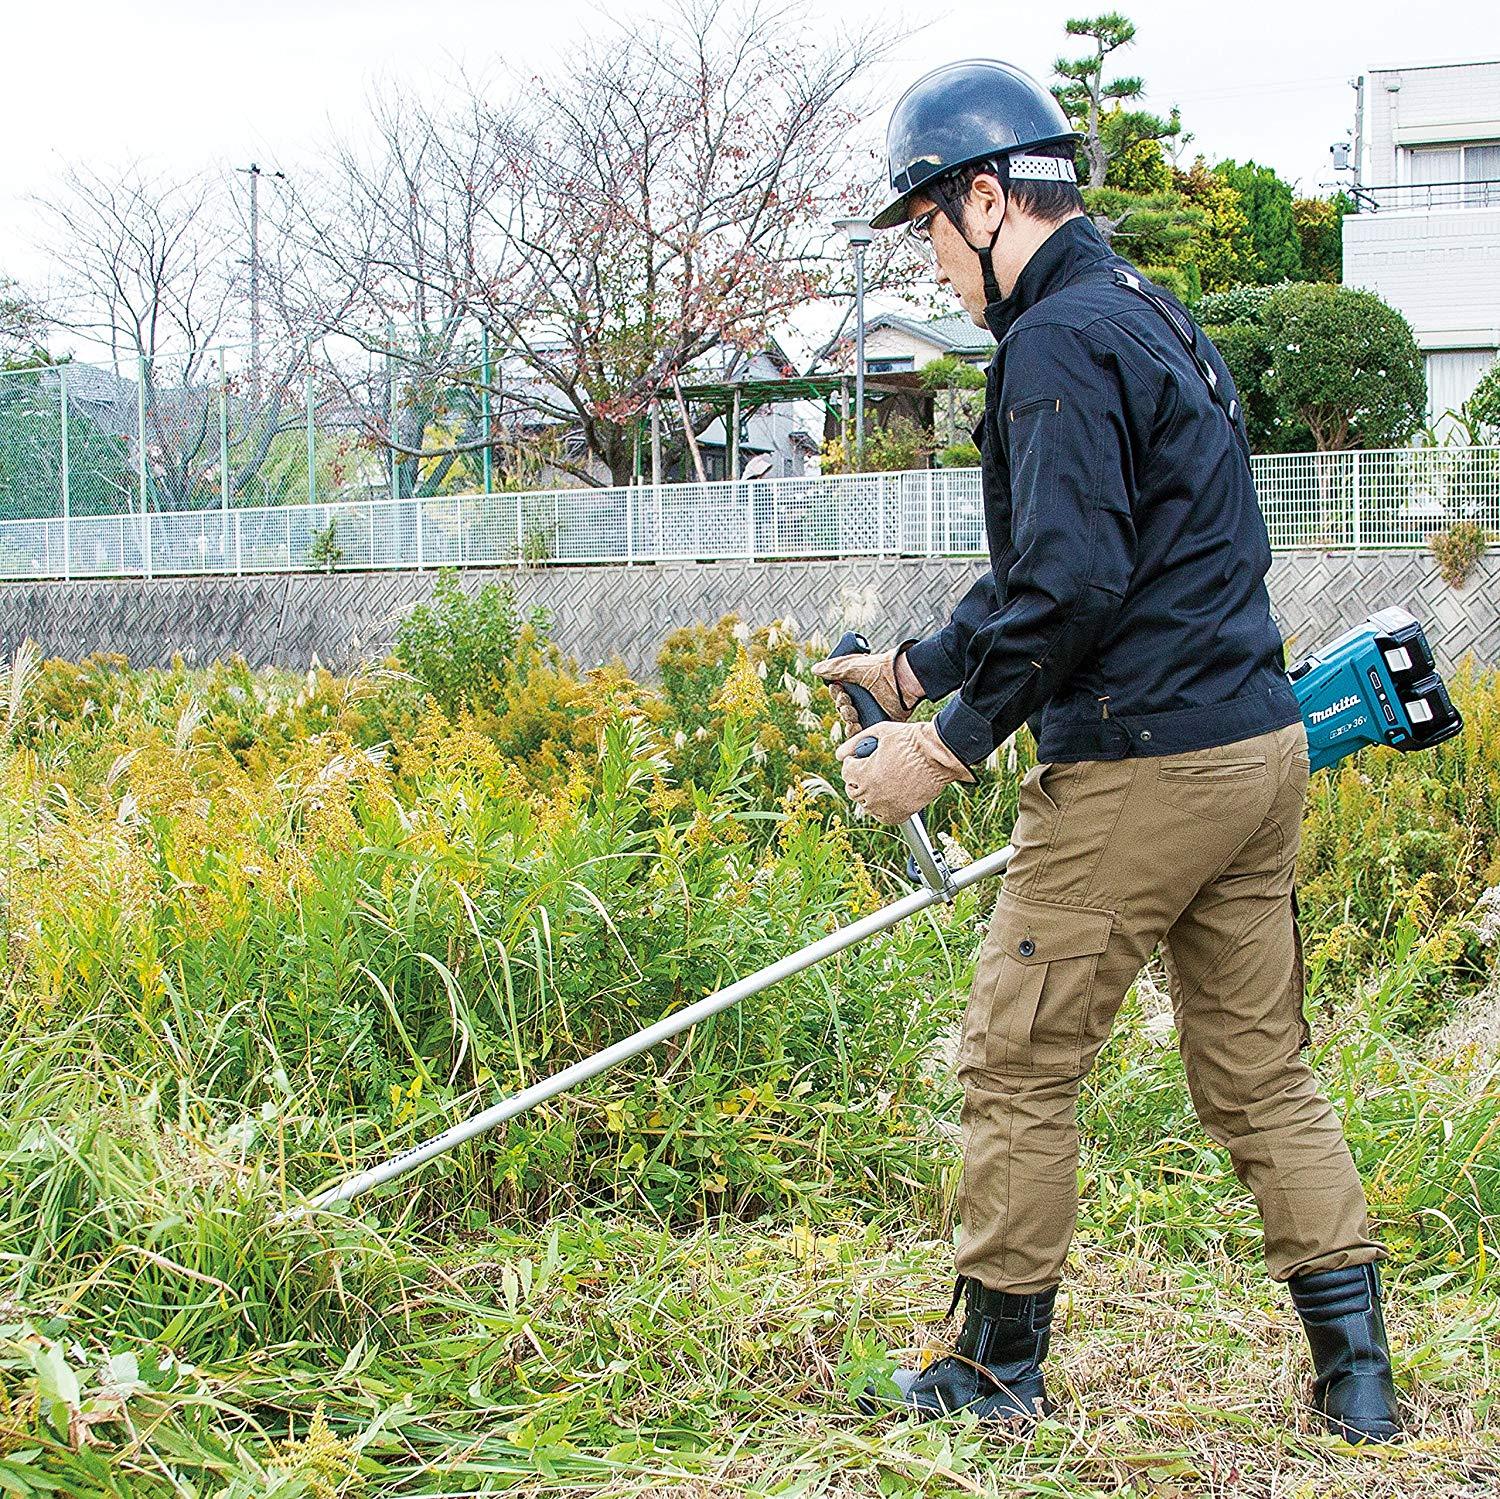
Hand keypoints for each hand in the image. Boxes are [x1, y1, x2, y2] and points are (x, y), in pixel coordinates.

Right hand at [811, 646, 924, 737]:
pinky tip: (855, 728)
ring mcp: (873, 712)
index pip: (840, 694)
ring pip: (852, 723)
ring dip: (847, 720)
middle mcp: (865, 699)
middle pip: (844, 709)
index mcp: (858, 685)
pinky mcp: (881, 723)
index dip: (836, 694)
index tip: (838, 689)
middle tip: (848, 702)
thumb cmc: (881, 669)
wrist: (903, 678)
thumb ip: (833, 668)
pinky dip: (857, 734)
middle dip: (842, 707)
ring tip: (853, 715)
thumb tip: (814, 670)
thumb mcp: (854, 667)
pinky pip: (865, 734)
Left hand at [834, 719, 974, 824]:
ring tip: (880, 781)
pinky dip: (883, 809)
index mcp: (864, 773)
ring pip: (867, 805)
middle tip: (868, 770)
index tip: (858, 758)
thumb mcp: (880, 732)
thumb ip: (855, 742)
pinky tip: (888, 796)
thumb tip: (839, 755)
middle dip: (857, 779)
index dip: (852, 762)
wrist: (939, 755)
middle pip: (853, 791)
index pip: (846, 772)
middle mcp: (872, 793)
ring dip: (869, 794)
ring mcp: (886, 805)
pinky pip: (883, 816)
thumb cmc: (911, 740)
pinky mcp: (901, 813)